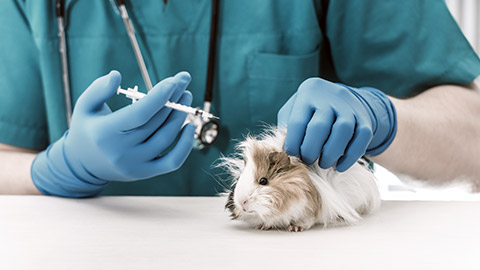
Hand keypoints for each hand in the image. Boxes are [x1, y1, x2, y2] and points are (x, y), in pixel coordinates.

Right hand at [31, 71, 194, 196]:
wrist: (84, 165)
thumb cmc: (88, 128)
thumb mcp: (85, 106)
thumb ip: (99, 89)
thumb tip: (116, 75)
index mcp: (105, 133)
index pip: (139, 114)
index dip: (159, 96)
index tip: (174, 81)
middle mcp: (121, 151)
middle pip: (156, 122)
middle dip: (174, 99)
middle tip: (183, 82)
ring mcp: (136, 165)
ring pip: (166, 138)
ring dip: (180, 116)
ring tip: (186, 97)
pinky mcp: (146, 173)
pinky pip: (172, 162)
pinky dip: (185, 146)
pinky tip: (189, 127)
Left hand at [278, 78, 396, 171]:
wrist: (344, 101)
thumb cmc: (310, 110)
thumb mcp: (295, 110)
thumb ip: (287, 126)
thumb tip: (281, 151)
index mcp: (308, 92)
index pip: (297, 121)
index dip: (292, 143)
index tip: (291, 156)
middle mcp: (330, 96)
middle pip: (320, 126)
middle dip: (311, 149)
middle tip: (307, 161)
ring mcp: (350, 106)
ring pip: (343, 130)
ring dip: (331, 153)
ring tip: (323, 164)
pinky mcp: (365, 118)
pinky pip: (361, 138)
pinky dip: (350, 156)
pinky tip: (339, 166)